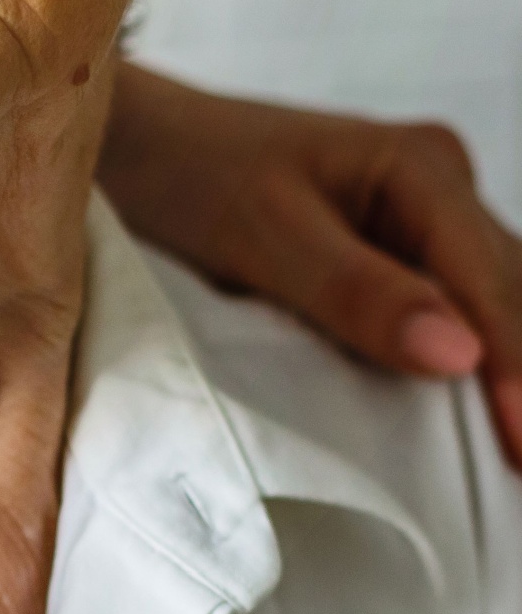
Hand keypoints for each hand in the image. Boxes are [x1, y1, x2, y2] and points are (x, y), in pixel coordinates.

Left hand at [102, 63, 521, 463]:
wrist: (130, 144)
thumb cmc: (185, 175)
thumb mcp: (263, 234)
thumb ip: (356, 291)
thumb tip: (460, 355)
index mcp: (419, 167)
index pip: (491, 283)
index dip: (513, 371)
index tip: (521, 449)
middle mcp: (434, 186)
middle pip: (503, 294)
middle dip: (517, 379)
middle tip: (520, 468)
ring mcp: (412, 217)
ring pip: (479, 303)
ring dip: (494, 373)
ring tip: (502, 454)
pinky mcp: (380, 249)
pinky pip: (434, 309)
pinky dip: (445, 361)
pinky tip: (455, 416)